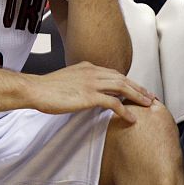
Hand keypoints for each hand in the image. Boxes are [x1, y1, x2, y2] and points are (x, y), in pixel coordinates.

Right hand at [33, 62, 154, 123]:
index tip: (135, 88)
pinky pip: (114, 103)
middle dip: (138, 87)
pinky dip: (125, 110)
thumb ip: (79, 81)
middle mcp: (91, 72)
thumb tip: (85, 91)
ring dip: (137, 96)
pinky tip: (131, 117)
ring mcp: (91, 83)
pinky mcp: (89, 96)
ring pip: (122, 87)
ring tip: (147, 105)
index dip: (127, 80)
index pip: (113, 72)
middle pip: (122, 78)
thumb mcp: (66, 78)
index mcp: (85, 67)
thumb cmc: (45, 87)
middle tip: (149, 96)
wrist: (35, 89)